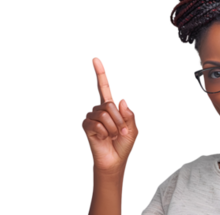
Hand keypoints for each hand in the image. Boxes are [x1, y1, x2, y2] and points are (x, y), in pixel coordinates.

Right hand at [81, 55, 137, 175]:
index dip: (100, 72)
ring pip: (105, 115)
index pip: (104, 86)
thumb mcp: (133, 130)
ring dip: (113, 128)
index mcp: (111, 106)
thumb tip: (121, 99)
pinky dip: (104, 133)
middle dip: (120, 121)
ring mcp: (91, 116)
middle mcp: (99, 108)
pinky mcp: (86, 126)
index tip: (95, 58)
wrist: (114, 161)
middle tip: (120, 132)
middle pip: (111, 105)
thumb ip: (129, 115)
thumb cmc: (123, 145)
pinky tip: (103, 138)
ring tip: (112, 136)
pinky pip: (97, 124)